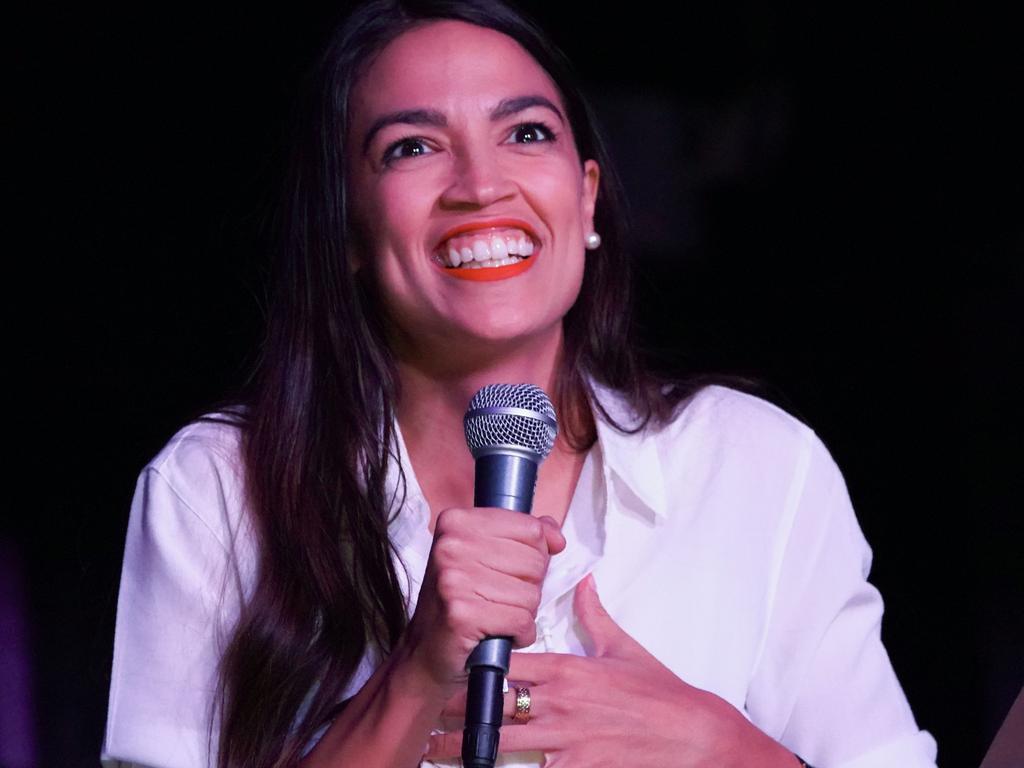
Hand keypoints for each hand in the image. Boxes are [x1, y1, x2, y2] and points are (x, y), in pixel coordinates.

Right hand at [398, 508, 566, 699]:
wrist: (426, 653)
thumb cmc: (462, 602)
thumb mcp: (487, 556)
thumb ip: (526, 537)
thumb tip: (557, 538)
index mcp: (457, 522)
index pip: (531, 528)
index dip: (533, 555)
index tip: (508, 571)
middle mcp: (451, 546)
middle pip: (534, 562)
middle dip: (528, 587)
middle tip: (499, 598)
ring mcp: (453, 580)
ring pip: (531, 594)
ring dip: (523, 613)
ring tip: (496, 616)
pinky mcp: (461, 615)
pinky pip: (522, 621)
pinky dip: (520, 634)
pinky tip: (498, 634)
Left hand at [428, 574, 791, 766]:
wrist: (696, 737)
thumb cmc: (661, 694)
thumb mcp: (625, 649)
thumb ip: (594, 615)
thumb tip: (583, 579)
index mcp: (568, 669)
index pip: (506, 664)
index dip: (471, 669)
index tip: (445, 671)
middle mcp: (561, 704)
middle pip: (493, 707)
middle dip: (455, 716)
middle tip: (421, 721)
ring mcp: (567, 741)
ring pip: (503, 744)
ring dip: (467, 750)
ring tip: (432, 756)